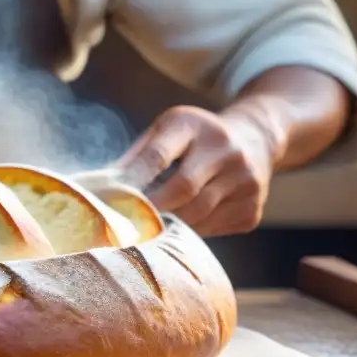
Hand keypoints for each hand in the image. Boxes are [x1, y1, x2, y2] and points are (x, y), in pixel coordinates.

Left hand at [115, 105, 283, 236]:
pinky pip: (214, 229)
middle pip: (182, 189)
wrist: (255, 138)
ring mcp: (245, 181)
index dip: (132, 181)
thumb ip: (136, 156)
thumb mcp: (166, 131)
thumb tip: (101, 187)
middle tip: (127, 223)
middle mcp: (226, 150)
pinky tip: (182, 226)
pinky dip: (192, 231)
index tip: (111, 200)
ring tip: (150, 228)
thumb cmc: (195, 137)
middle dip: (151, 209)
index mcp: (194, 125)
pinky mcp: (253, 209)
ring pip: (198, 215)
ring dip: (170, 224)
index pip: (157, 155)